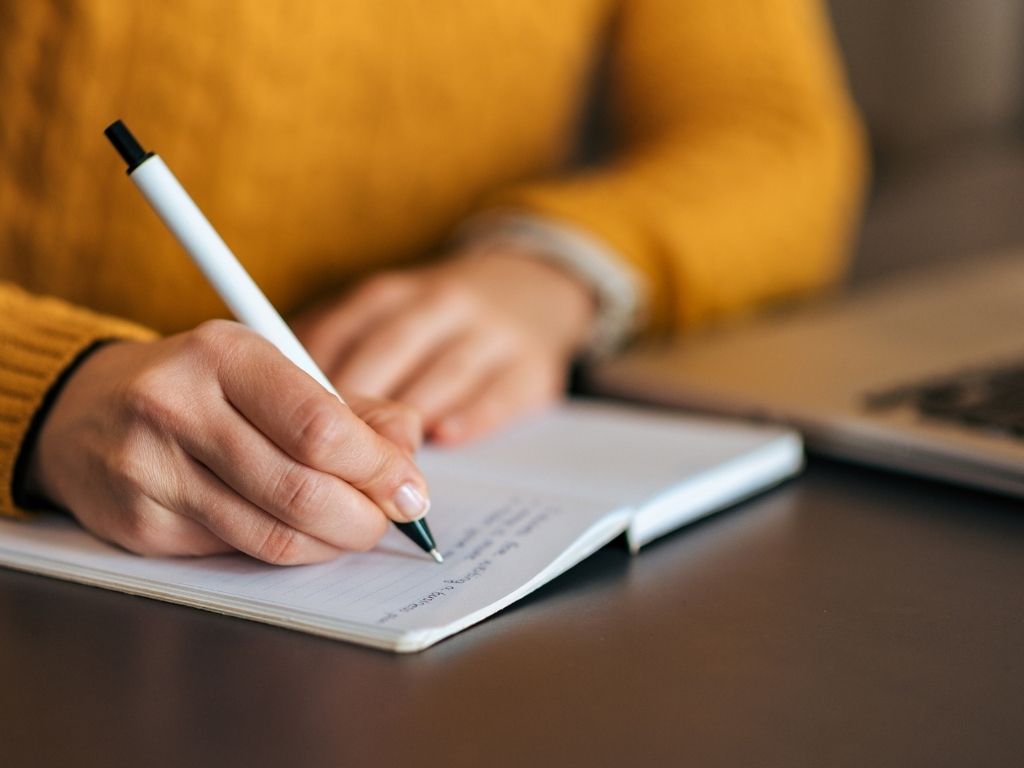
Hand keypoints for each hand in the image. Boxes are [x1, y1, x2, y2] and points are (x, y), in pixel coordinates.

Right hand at [24, 321, 429, 564]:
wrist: (84, 410)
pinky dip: (286, 550)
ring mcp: (151, 470)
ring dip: (331, 543)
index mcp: (224, 354)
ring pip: (272, 534)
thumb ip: (350, 408)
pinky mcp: (140, 524)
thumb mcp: (273, 372)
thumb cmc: (202, 387)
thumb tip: (407, 452)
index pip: (320, 427)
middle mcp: (178, 406)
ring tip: (352, 529)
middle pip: (301, 488)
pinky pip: (238, 553)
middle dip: (364, 517)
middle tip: (388, 520)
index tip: (410, 490)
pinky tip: (297, 532)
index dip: (378, 469)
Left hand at [291, 248, 596, 443]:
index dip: (311, 382)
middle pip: (388, 352)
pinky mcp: (532, 366)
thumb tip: (273, 404)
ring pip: (442, 372)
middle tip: (329, 456)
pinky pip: (499, 392)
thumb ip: (335, 351)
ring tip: (380, 463)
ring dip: (409, 418)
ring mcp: (490, 332)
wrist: (530, 290)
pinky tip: (445, 437)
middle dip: (356, 406)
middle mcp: (439, 304)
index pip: (340, 333)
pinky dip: (470, 416)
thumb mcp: (383, 318)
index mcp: (390, 294)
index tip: (287, 424)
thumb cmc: (434, 322)